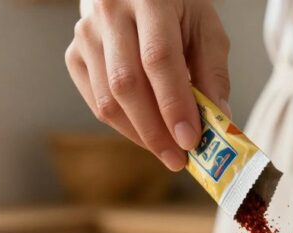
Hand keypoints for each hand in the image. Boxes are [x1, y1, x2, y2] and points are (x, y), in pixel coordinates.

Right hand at [65, 0, 230, 170]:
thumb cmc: (176, 8)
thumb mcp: (205, 26)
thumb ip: (213, 71)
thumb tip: (218, 120)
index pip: (158, 58)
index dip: (173, 104)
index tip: (190, 139)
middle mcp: (110, 13)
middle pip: (126, 84)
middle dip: (155, 130)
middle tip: (178, 159)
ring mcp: (86, 35)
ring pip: (107, 100)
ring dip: (139, 135)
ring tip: (167, 151)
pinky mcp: (74, 56)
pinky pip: (96, 103)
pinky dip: (123, 126)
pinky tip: (146, 133)